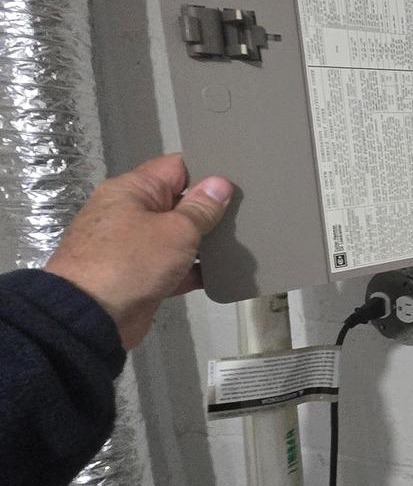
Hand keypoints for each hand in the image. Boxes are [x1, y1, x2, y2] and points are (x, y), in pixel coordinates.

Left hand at [45, 154, 234, 349]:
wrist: (91, 317)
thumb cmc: (131, 262)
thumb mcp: (175, 230)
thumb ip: (201, 208)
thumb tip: (219, 183)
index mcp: (132, 189)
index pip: (175, 167)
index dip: (206, 172)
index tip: (238, 180)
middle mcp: (129, 212)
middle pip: (177, 202)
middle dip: (209, 209)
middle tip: (248, 212)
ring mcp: (133, 247)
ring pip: (176, 236)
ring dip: (203, 242)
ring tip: (242, 242)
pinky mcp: (139, 277)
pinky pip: (172, 266)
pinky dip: (193, 269)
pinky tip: (222, 274)